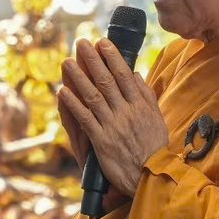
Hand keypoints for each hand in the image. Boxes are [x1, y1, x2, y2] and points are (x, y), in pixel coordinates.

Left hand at [56, 37, 167, 200]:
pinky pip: (85, 119)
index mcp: (140, 105)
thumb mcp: (157, 117)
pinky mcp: (101, 140)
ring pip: (92, 96)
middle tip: (80, 43)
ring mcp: (113, 125)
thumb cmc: (154, 147)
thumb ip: (146, 95)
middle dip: (92, 60)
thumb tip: (135, 74)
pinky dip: (73, 104)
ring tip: (66, 62)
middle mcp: (126, 112)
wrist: (151, 175)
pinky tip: (62, 92)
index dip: (112, 57)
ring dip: (78, 78)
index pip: (124, 75)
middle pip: (106, 81)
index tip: (102, 43)